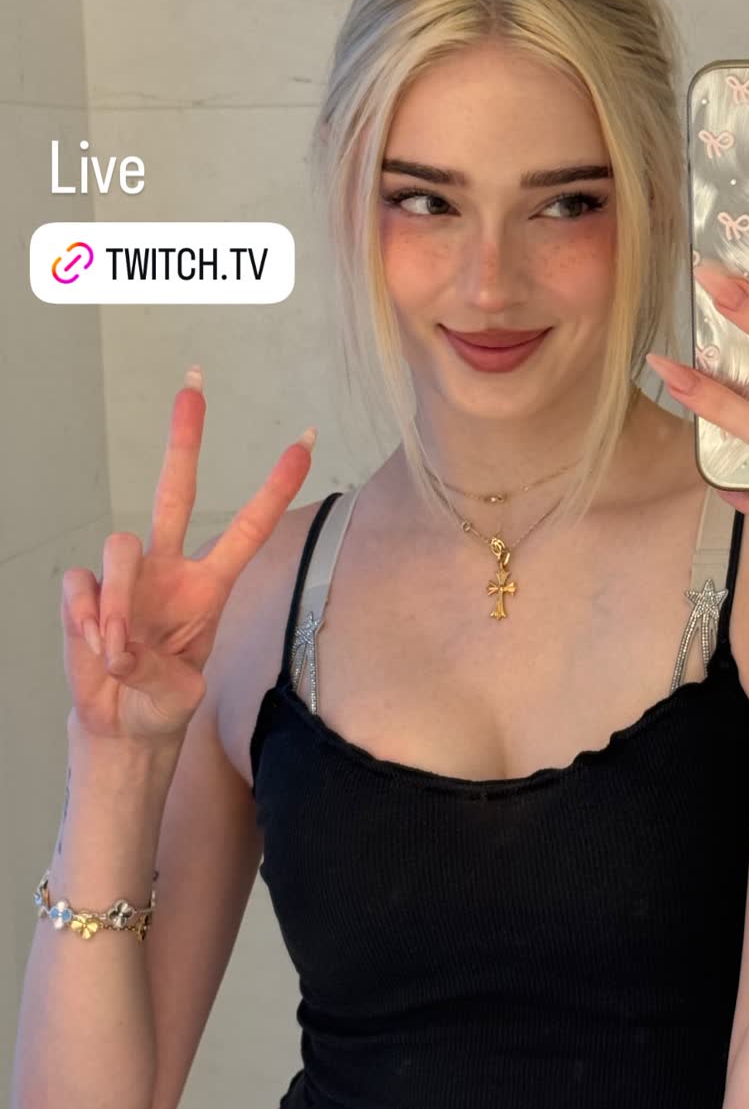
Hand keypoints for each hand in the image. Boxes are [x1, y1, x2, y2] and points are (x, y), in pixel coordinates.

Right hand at [61, 374, 315, 743]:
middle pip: (175, 492)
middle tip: (193, 385)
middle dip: (184, 439)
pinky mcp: (86, 589)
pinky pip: (82, 584)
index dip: (275, 489)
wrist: (122, 723)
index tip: (305, 444)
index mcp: (209, 587)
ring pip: (120, 546)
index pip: (248, 529)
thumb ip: (157, 671)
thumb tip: (118, 645)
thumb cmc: (162, 701)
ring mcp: (127, 576)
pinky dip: (87, 621)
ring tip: (119, 650)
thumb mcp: (182, 696)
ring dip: (119, 603)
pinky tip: (95, 647)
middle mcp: (169, 569)